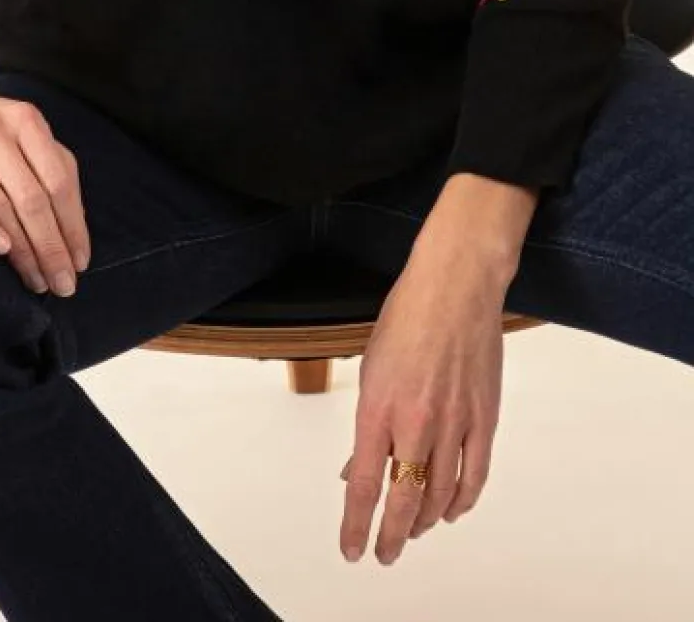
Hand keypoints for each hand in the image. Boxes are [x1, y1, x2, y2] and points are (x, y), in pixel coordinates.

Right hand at [0, 82, 90, 296]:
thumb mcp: (28, 132)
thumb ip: (55, 167)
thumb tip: (77, 225)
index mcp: (25, 122)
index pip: (57, 181)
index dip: (72, 226)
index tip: (80, 263)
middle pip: (31, 197)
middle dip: (50, 247)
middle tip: (62, 283)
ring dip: (21, 249)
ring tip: (36, 279)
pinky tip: (1, 249)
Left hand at [337, 243, 507, 564]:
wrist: (455, 285)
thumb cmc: (407, 316)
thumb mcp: (371, 368)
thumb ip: (368, 423)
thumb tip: (359, 466)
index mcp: (379, 407)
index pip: (364, 485)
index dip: (356, 524)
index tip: (353, 549)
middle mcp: (417, 422)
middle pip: (405, 501)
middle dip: (392, 536)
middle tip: (384, 554)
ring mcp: (455, 423)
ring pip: (441, 495)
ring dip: (425, 521)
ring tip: (413, 531)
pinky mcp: (485, 419)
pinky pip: (474, 476)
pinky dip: (462, 501)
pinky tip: (451, 510)